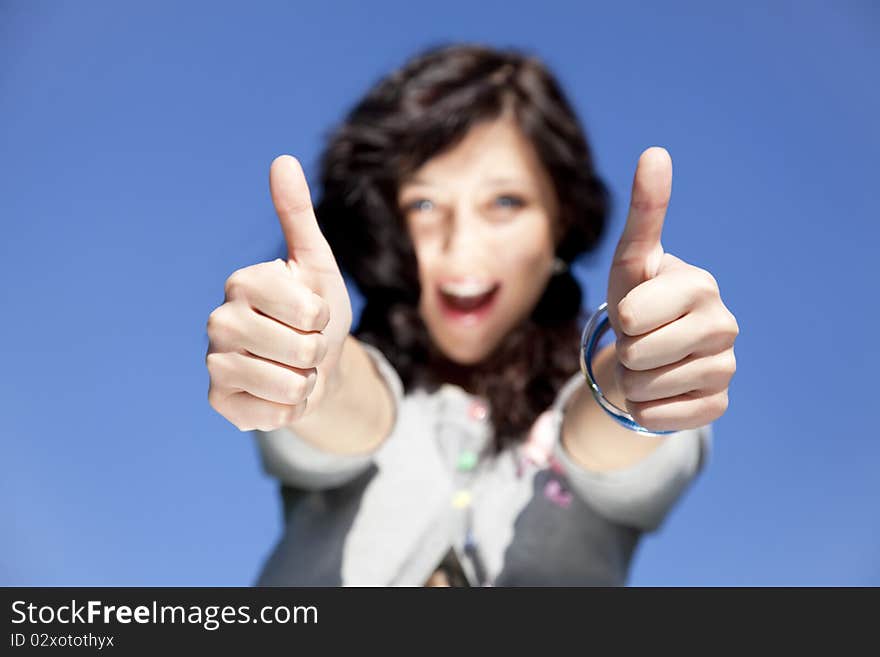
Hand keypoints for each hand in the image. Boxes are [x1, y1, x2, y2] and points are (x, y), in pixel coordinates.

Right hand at [206, 155, 351, 430]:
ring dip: (307, 381)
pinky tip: (280, 393)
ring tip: (294, 369)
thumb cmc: (317, 314)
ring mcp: (215, 363)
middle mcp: (218, 320)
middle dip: (318, 351)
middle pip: (300, 348)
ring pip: (288, 384)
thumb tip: (282, 159)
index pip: (306, 308)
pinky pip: (274, 414)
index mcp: (243, 282)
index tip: (312, 313)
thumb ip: (297, 216)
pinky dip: (292, 408)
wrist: (314, 368)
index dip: (323, 316)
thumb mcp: (318, 264)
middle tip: (304, 346)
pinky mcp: (220, 401)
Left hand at [605, 147, 738, 432]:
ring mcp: (725, 368)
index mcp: (700, 286)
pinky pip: (660, 418)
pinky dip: (644, 408)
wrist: (649, 348)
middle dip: (623, 350)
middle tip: (638, 339)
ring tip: (647, 363)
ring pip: (646, 389)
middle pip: (636, 355)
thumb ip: (644, 211)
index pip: (631, 316)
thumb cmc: (638, 298)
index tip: (634, 309)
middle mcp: (723, 326)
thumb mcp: (632, 260)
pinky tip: (658, 389)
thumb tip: (655, 152)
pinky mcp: (717, 405)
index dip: (619, 317)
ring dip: (631, 380)